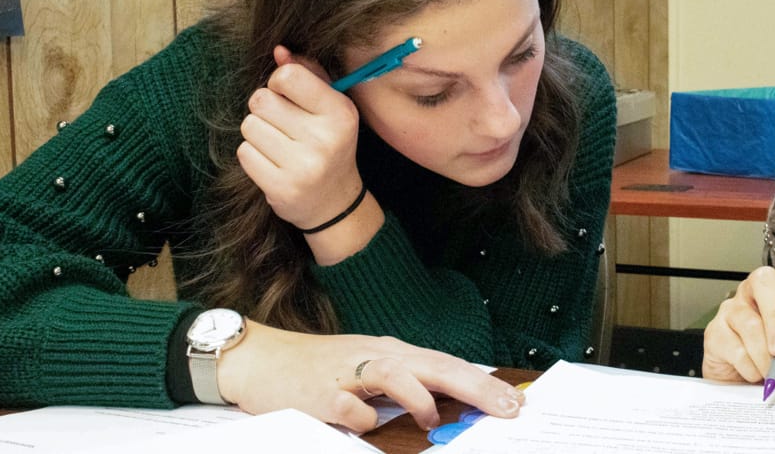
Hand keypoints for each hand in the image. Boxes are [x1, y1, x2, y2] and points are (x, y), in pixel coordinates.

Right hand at [218, 320, 524, 431]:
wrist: (261, 359)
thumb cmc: (320, 370)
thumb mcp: (369, 370)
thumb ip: (405, 385)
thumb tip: (446, 404)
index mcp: (393, 352)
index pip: (447, 364)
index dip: (482, 382)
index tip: (513, 401)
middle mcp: (377, 355)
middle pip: (435, 365)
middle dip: (473, 387)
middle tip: (505, 407)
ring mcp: (349, 372)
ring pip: (394, 374)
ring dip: (418, 396)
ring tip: (432, 419)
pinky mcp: (320, 393)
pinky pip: (347, 406)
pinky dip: (358, 416)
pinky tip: (363, 422)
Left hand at [237, 45, 364, 229]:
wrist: (334, 202)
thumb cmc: (328, 144)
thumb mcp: (330, 107)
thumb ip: (307, 74)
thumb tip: (278, 50)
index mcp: (340, 113)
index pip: (287, 77)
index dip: (278, 82)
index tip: (287, 96)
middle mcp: (325, 139)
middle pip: (261, 100)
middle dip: (264, 109)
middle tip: (282, 124)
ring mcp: (303, 167)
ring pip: (249, 126)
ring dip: (257, 132)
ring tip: (278, 144)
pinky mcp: (281, 188)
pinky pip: (244, 153)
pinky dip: (253, 155)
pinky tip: (272, 162)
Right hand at [702, 265, 774, 384]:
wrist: (762, 399)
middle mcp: (754, 294)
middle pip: (763, 281)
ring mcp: (731, 311)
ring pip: (749, 321)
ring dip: (765, 355)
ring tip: (771, 370)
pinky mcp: (715, 333)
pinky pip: (733, 347)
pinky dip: (750, 367)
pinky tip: (754, 371)